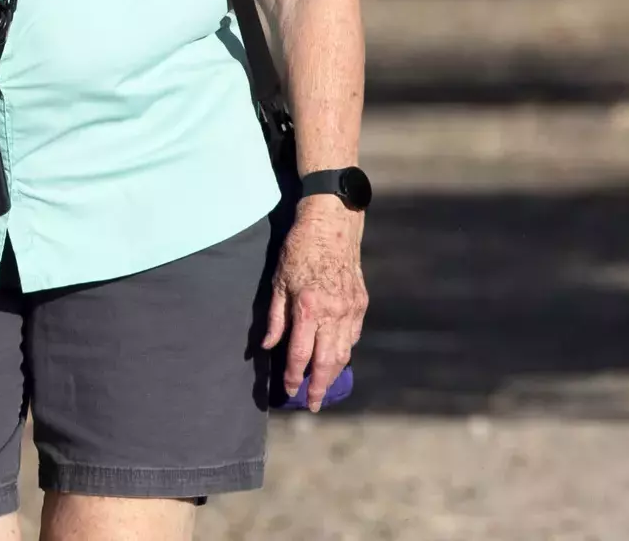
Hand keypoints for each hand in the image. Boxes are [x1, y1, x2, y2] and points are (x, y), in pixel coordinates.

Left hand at [263, 194, 368, 411]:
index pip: (300, 354)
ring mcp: (351, 310)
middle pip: (327, 362)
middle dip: (319, 387)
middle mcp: (334, 313)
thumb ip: (274, 317)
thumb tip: (267, 346)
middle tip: (313, 404)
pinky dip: (344, 352)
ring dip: (333, 374)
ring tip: (323, 388)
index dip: (294, 376)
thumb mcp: (278, 281)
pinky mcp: (361, 304)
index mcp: (309, 308)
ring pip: (343, 352)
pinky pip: (352, 336)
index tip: (289, 391)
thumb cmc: (298, 249)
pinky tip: (335, 360)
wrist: (332, 224)